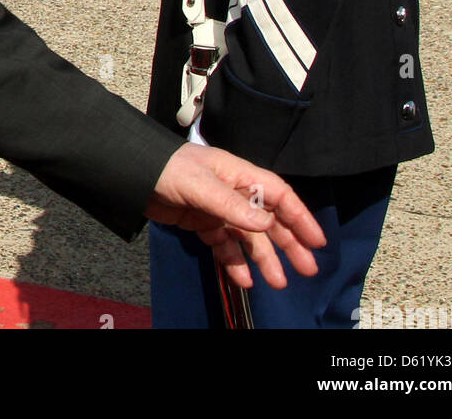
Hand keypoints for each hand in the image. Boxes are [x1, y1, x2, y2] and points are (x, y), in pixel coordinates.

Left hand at [145, 143, 326, 290]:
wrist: (134, 173)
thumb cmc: (169, 169)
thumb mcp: (202, 186)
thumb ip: (232, 206)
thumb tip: (266, 223)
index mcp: (239, 175)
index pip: (278, 196)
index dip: (300, 217)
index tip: (316, 241)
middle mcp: (233, 192)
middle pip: (269, 220)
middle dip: (289, 244)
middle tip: (307, 269)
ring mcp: (218, 209)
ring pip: (249, 237)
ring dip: (264, 258)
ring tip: (277, 282)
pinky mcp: (202, 222)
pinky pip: (225, 245)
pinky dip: (235, 262)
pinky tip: (243, 279)